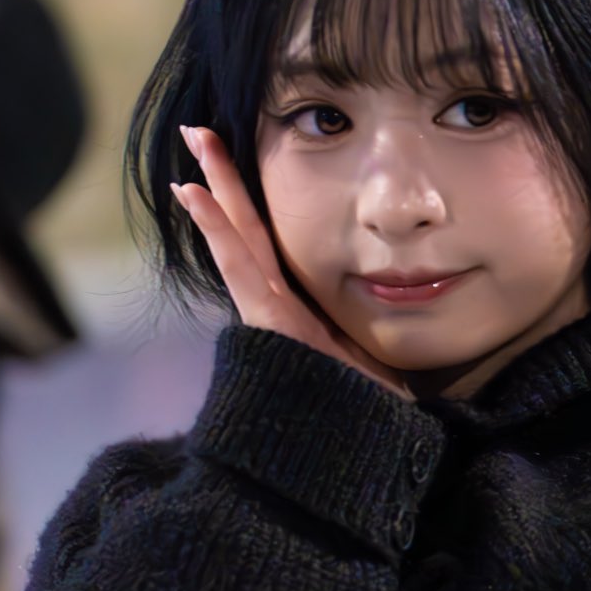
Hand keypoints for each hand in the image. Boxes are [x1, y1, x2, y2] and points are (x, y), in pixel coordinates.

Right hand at [173, 126, 412, 400]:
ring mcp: (268, 318)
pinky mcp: (269, 327)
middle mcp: (278, 311)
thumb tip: (396, 303)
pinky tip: (197, 195)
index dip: (249, 205)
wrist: (366, 460)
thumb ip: (367, 330)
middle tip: (199, 130)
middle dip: (222, 180)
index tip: (235, 165)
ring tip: (193, 144)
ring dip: (212, 191)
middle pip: (245, 231)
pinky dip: (217, 229)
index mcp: (301, 312)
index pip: (269, 245)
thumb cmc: (374, 417)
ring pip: (235, 241)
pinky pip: (239, 268)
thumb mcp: (375, 356)